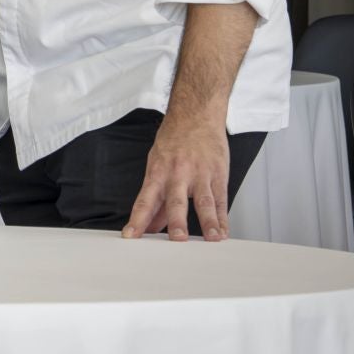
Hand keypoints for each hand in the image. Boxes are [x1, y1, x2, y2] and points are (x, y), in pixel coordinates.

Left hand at [122, 110, 231, 240]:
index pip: (144, 200)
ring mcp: (200, 174)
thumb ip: (155, 200)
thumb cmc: (174, 140)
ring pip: (204, 201)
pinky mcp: (218, 174)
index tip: (131, 236)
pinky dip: (222, 218)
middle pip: (176, 201)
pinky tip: (222, 232)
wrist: (195, 115)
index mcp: (158, 173)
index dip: (137, 219)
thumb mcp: (156, 165)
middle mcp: (178, 174)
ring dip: (208, 222)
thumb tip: (148, 226)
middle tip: (177, 239)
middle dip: (176, 220)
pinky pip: (221, 200)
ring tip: (211, 238)